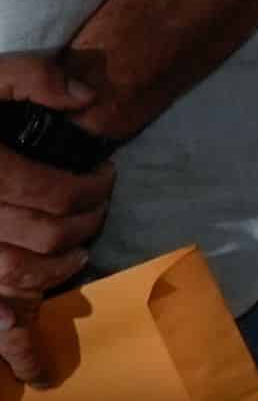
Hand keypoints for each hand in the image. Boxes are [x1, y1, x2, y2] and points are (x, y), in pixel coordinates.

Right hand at [0, 50, 116, 302]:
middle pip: (42, 235)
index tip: (105, 177)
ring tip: (77, 253)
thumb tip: (87, 97)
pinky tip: (20, 323)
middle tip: (98, 211)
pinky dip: (2, 319)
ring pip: (13, 273)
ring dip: (55, 271)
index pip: (53, 193)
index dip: (91, 189)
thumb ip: (32, 77)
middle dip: (84, 227)